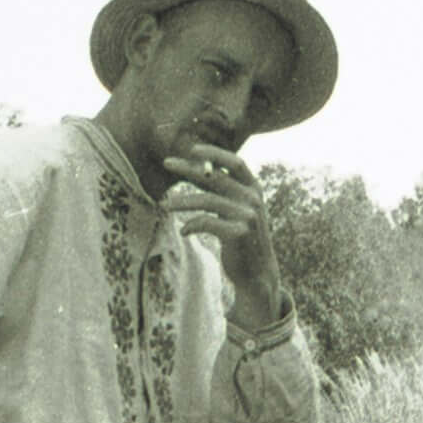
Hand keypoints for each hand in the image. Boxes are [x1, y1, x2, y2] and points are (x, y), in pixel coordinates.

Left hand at [162, 139, 284, 307]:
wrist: (258, 272)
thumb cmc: (243, 238)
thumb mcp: (239, 209)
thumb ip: (224, 191)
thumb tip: (197, 168)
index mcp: (254, 189)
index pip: (235, 162)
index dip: (214, 153)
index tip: (192, 149)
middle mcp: (253, 199)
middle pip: (215, 177)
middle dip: (188, 168)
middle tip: (166, 163)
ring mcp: (247, 216)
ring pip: (206, 200)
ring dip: (182, 201)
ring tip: (164, 205)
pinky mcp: (238, 233)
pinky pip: (206, 222)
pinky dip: (191, 225)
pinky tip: (184, 231)